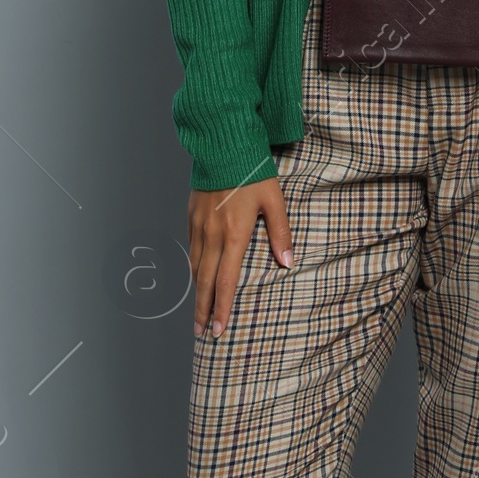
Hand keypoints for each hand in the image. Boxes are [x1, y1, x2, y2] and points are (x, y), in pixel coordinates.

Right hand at [188, 175, 293, 338]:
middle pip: (205, 282)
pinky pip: (191, 249)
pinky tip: (197, 276)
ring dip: (197, 292)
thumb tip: (288, 262)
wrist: (222, 145)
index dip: (222, 308)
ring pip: (195, 268)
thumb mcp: (275, 201)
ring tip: (198, 312)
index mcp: (234, 235)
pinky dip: (193, 268)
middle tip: (203, 332)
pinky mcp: (191, 216)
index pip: (226, 282)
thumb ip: (281, 233)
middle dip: (203, 310)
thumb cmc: (253, 171)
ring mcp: (198, 226)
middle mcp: (212, 235)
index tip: (219, 329)